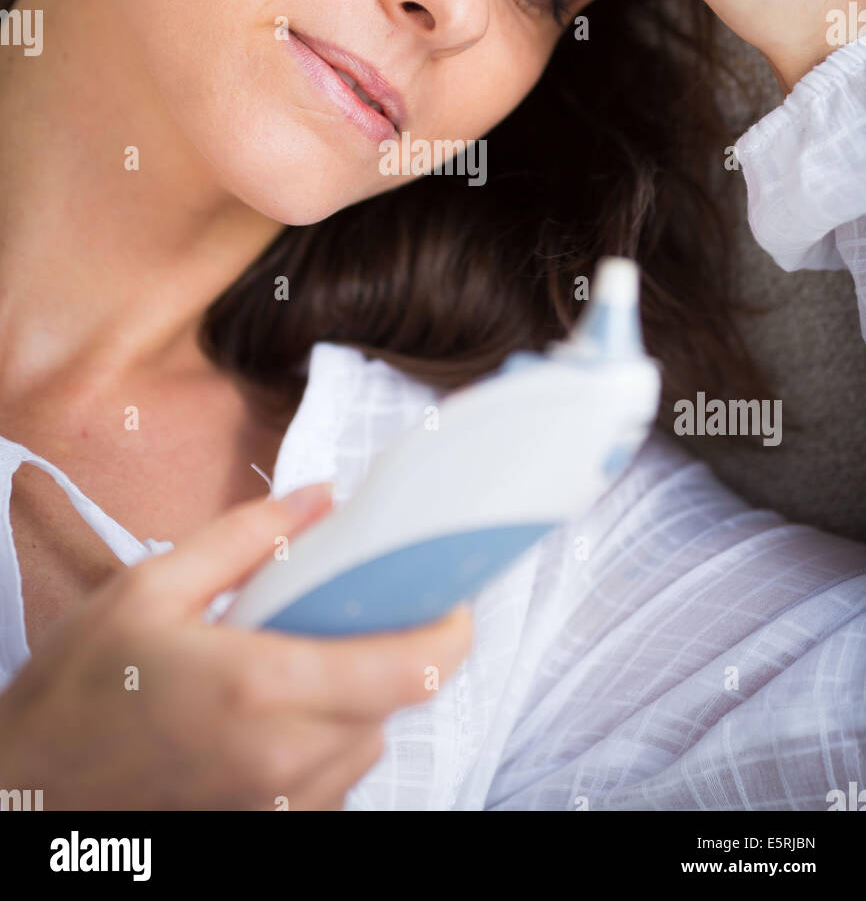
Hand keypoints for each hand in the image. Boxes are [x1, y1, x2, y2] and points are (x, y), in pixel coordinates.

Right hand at [0, 483, 472, 809]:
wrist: (27, 790)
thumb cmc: (79, 688)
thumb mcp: (151, 586)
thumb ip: (247, 536)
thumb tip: (322, 498)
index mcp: (261, 687)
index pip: (411, 670)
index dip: (451, 631)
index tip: (452, 597)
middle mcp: (283, 757)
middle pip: (398, 703)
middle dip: (396, 650)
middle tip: (367, 607)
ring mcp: (277, 804)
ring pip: (369, 742)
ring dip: (359, 695)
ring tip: (304, 657)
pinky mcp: (267, 831)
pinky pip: (334, 778)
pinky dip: (328, 737)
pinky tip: (278, 708)